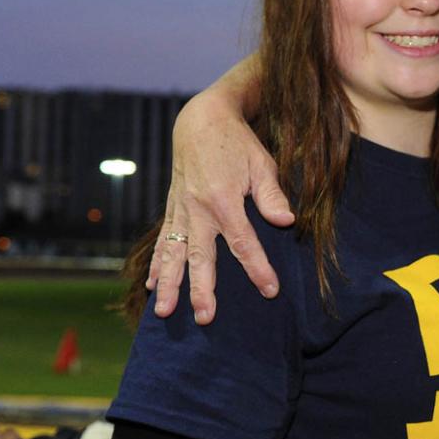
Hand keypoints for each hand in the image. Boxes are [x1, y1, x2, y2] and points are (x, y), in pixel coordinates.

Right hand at [149, 90, 293, 323]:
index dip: (257, 268)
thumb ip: (272, 195)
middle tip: (206, 318)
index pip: (243, 243)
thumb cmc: (238, 144)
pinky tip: (151, 286)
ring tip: (165, 311)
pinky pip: (162, 241)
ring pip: (173, 254)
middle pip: (200, 257)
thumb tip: (287, 221)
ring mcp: (181, 211)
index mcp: (224, 200)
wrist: (201, 121)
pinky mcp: (172, 209)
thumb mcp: (262, 163)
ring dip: (169, 284)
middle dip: (202, 289)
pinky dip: (156, 264)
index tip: (270, 290)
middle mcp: (197, 210)